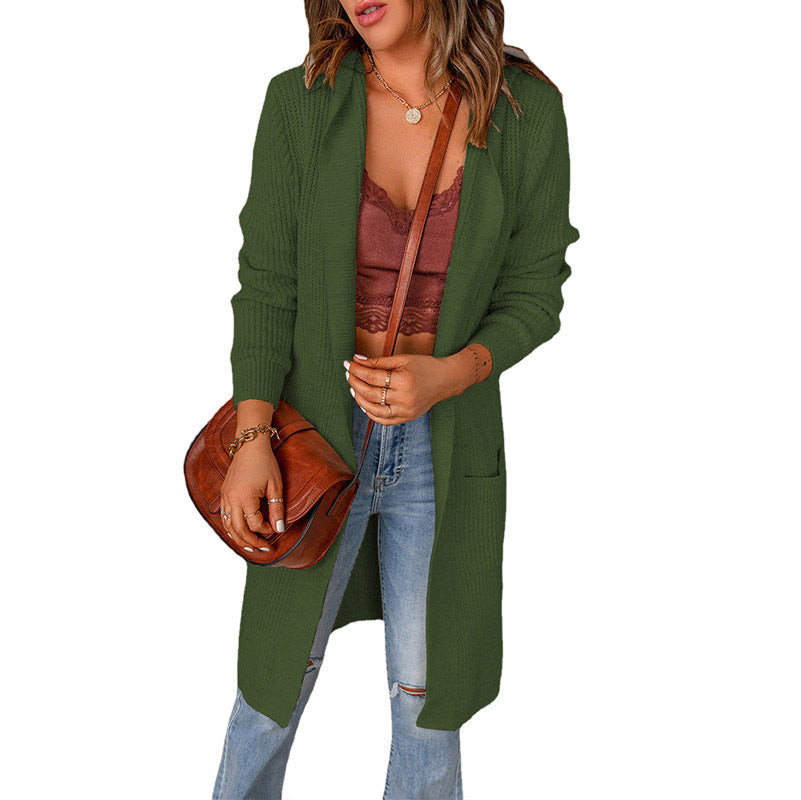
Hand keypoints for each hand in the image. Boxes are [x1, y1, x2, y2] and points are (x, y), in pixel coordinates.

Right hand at [219, 438, 285, 552]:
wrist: (249, 445)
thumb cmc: (265, 462)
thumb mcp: (275, 485)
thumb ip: (277, 509)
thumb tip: (279, 529)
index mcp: (245, 497)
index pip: (255, 524)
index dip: (266, 530)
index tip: (276, 528)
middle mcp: (232, 499)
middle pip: (239, 530)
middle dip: (252, 542)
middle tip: (264, 549)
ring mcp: (225, 497)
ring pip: (228, 526)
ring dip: (239, 539)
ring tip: (251, 547)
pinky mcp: (224, 494)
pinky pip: (224, 518)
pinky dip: (231, 529)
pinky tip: (239, 533)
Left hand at [344, 353, 457, 424]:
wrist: (446, 380)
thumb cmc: (424, 366)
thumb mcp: (402, 359)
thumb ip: (378, 361)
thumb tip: (356, 360)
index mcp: (404, 381)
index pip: (373, 376)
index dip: (357, 370)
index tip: (347, 364)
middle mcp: (405, 398)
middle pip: (371, 393)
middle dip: (356, 383)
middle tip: (348, 375)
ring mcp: (406, 411)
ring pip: (375, 410)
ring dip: (360, 400)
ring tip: (354, 389)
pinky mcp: (407, 418)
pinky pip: (384, 420)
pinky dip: (371, 414)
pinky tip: (364, 404)